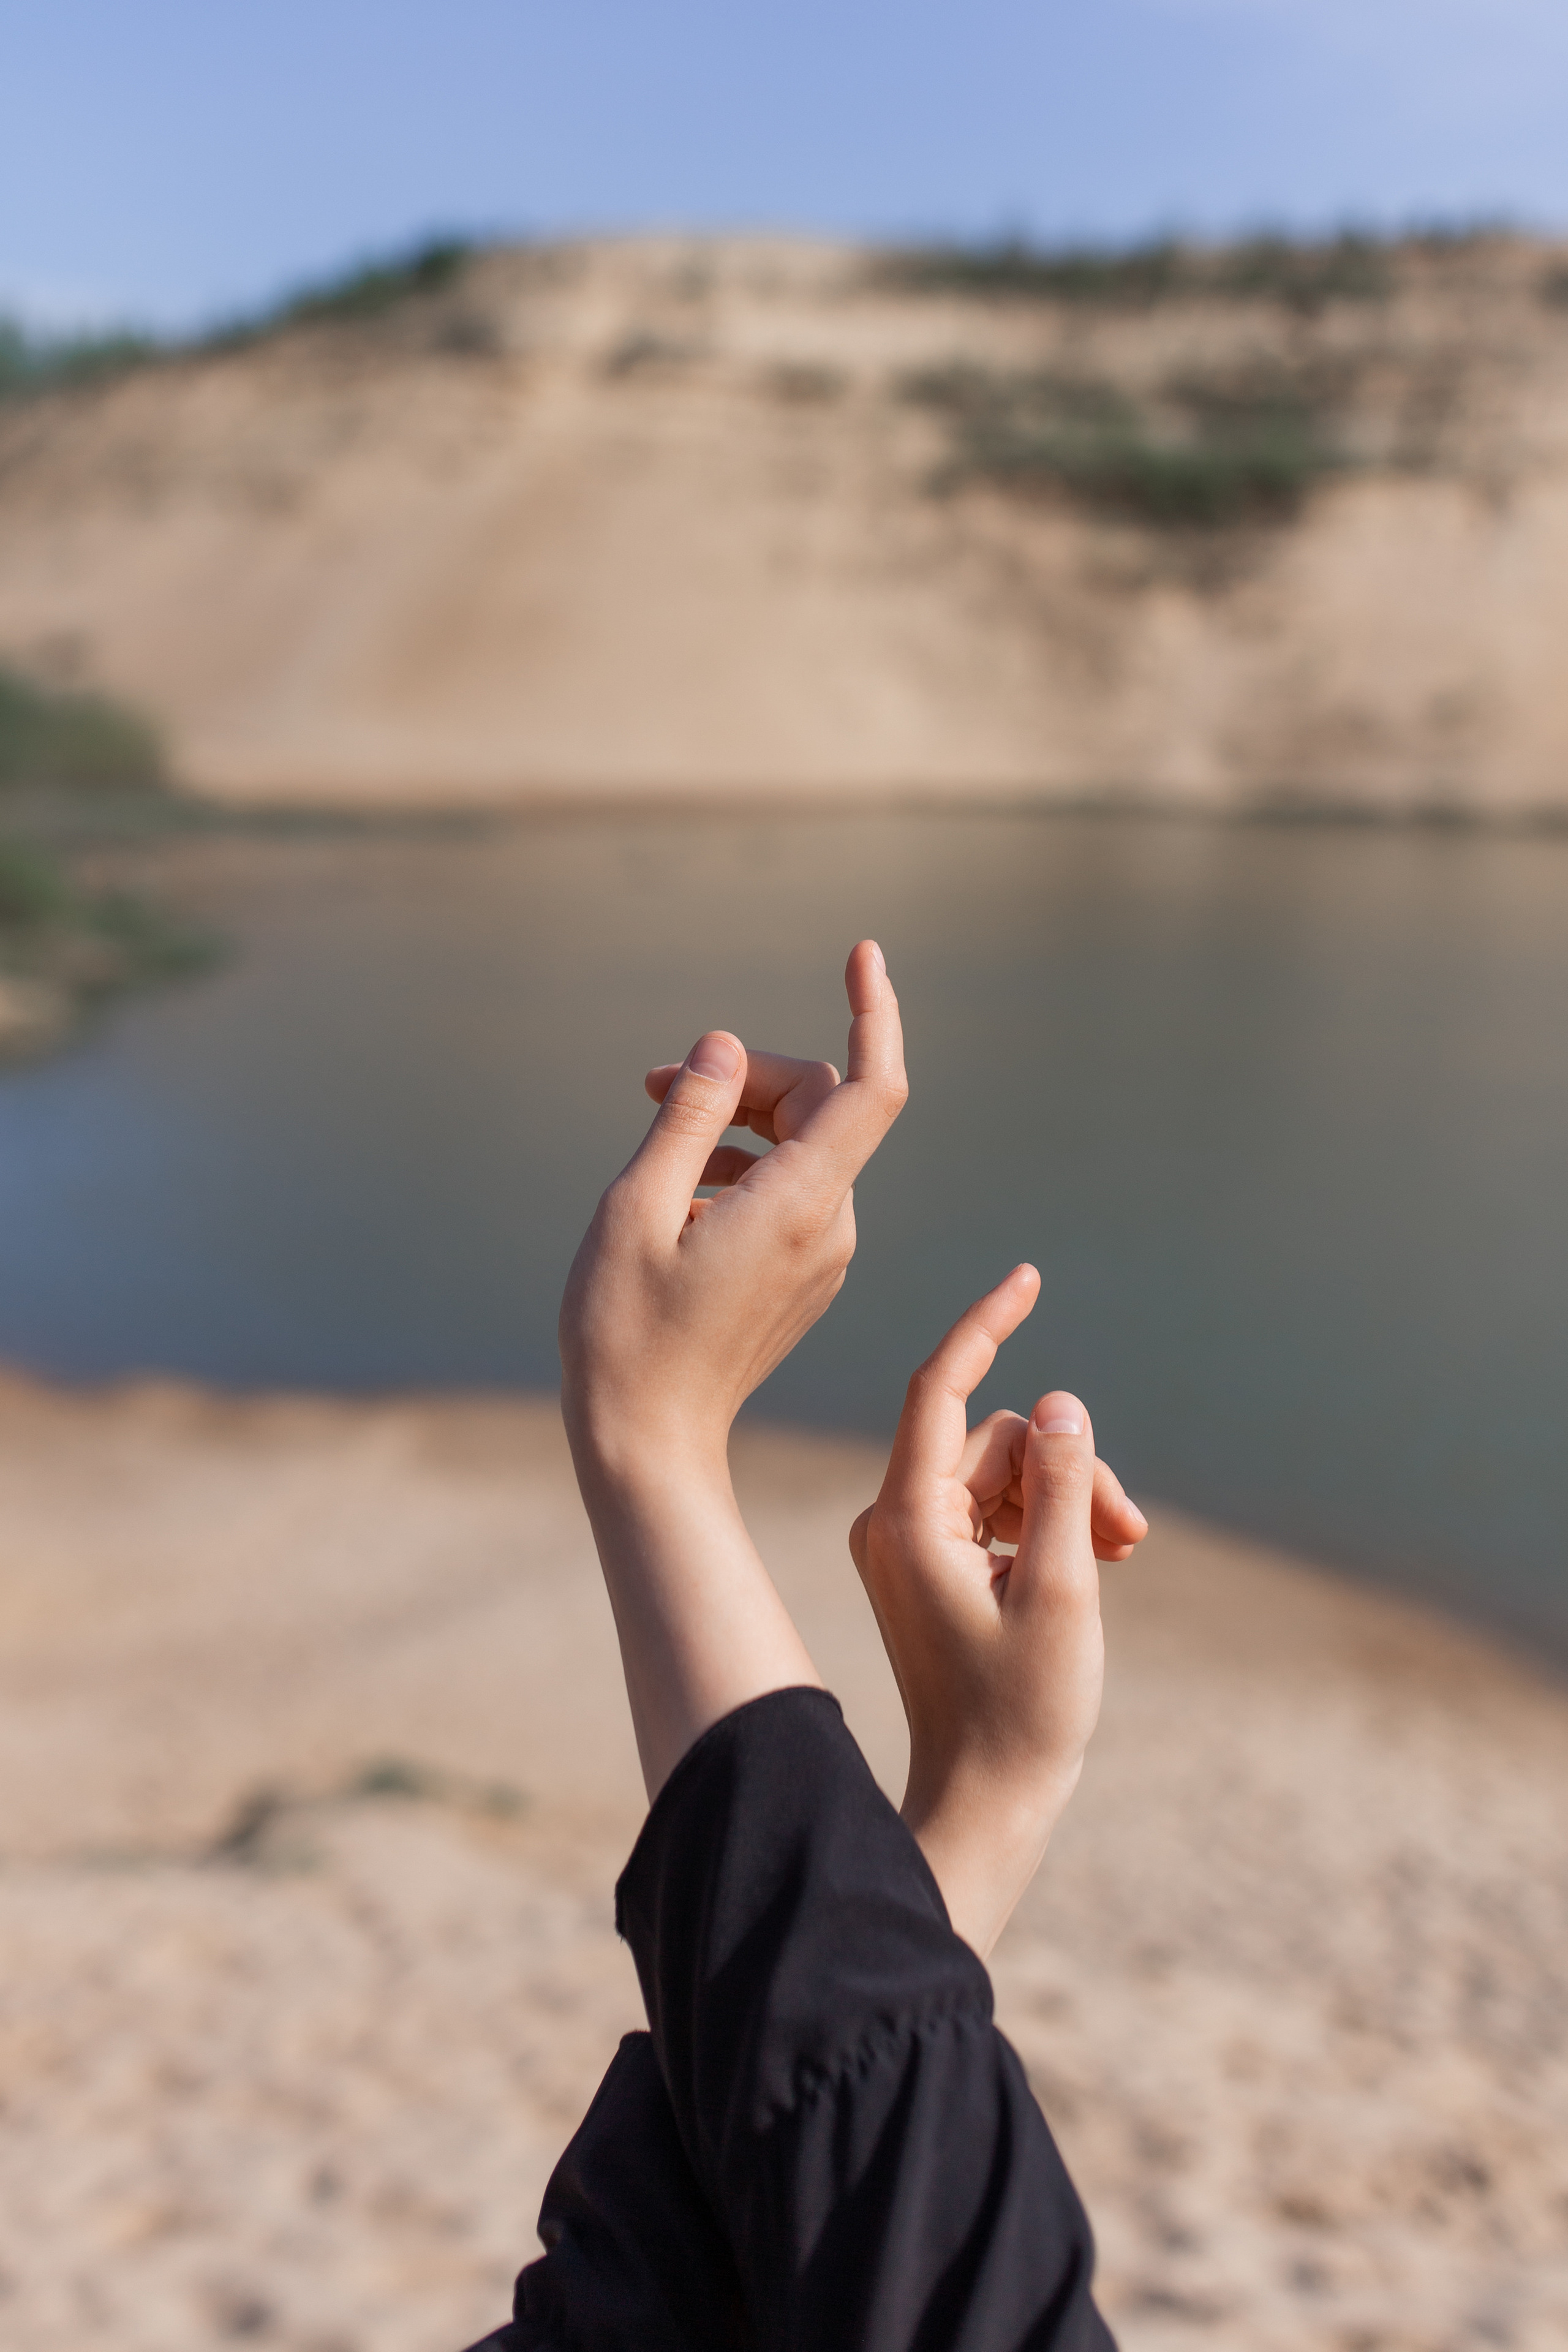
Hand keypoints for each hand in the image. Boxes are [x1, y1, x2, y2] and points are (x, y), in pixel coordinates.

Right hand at [560, 942, 907, 1796]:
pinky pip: (792, 1189)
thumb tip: (725, 1045)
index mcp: (802, 1204)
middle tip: (656, 1085)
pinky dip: (741, 1165)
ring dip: (737, 1120)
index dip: (875, 1009)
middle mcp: (832, 1225)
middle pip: (821, 1104)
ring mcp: (824, 1254)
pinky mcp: (805, 1274)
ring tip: (655, 1134)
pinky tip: (677, 1193)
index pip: (872, 1084)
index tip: (861, 950)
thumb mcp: (636, 1208)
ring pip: (804, 1145)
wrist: (650, 1444)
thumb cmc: (626, 1332)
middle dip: (749, 1074)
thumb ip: (688, 1117)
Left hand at [849, 1265, 1147, 1956]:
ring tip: (1123, 1556)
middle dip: (1070, 1470)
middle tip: (1131, 1535)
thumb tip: (1060, 1402)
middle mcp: (893, 1521)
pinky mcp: (928, 1568)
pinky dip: (1047, 1528)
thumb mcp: (1065, 1588)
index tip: (1027, 1277)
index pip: (941, 1389)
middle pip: (995, 1443)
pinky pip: (995, 1513)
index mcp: (906, 1520)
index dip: (986, 1327)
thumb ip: (1067, 1486)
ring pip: (1006, 1477)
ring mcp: (907, 1546)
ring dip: (1070, 1502)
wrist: (984, 1801)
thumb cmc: (1022, 1710)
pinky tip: (1095, 1565)